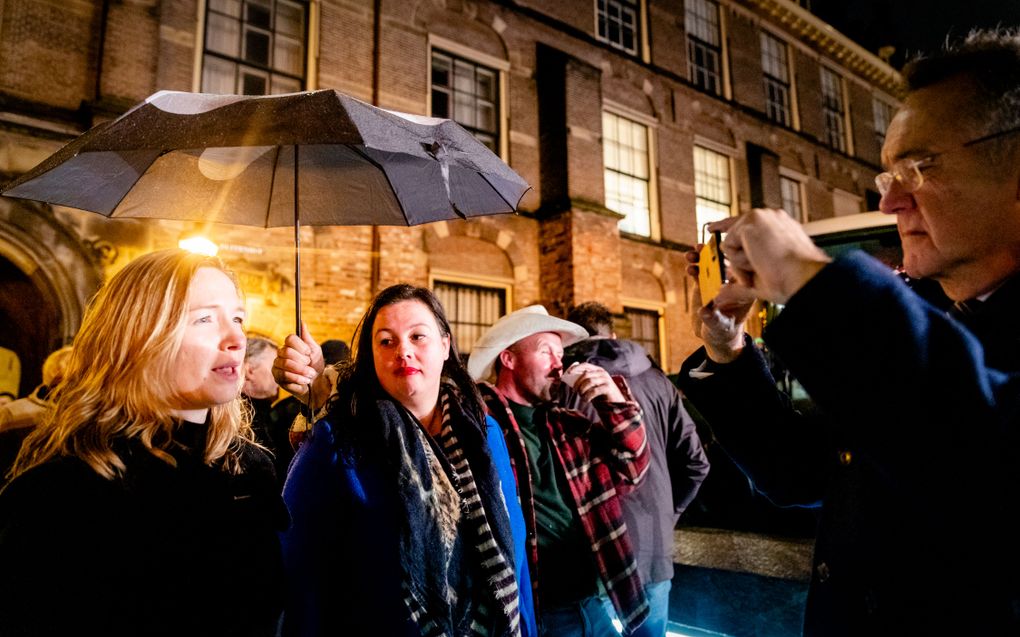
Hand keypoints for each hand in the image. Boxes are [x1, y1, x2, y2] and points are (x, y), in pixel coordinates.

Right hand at [272, 321, 322, 400]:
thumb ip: (307, 338)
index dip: (300, 346)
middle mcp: (281, 354)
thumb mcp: (315, 350)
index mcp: (290, 346)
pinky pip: (285, 375)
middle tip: (309, 364)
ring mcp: (277, 366)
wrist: (316, 384)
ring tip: (310, 374)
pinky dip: (299, 379)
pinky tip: (304, 381)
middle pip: (287, 351)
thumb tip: (302, 322)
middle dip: (302, 360)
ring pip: (286, 364)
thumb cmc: (315, 366)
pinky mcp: (277, 378)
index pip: (290, 339)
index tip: (308, 353)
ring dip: (302, 370)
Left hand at [568, 363, 625, 403]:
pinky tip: (586, 400)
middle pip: (585, 375)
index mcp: (598, 370)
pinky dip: (587, 396)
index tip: (568, 373)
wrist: (615, 403)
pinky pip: (594, 390)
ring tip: (582, 396)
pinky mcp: (608, 387)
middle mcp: (602, 373)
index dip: (576, 368)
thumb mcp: (592, 386)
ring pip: (589, 382)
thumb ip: (584, 381)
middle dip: (577, 383)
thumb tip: (569, 379)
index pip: (585, 365)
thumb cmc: (600, 395)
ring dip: (582, 390)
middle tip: (575, 391)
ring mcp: (606, 379)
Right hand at [685, 246, 755, 362]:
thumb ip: (713, 319)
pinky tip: (688, 266)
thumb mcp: (721, 326)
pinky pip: (699, 272)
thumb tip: (703, 312)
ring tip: (690, 256)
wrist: (715, 334)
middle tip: (701, 249)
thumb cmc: (725, 331)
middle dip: (712, 253)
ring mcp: (717, 282)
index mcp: (743, 290)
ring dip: (700, 257)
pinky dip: (693, 267)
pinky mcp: (705, 284)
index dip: (730, 258)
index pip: (739, 269)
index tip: (720, 255)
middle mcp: (731, 282)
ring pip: (709, 264)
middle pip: (723, 262)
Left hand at [710, 209, 830, 303]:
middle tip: (748, 261)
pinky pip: (728, 247)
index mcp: (778, 227)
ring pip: (730, 243)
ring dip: (741, 263)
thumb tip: (719, 295)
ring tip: (764, 266)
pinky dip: (739, 262)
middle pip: (733, 229)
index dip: (726, 226)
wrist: (804, 278)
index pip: (746, 223)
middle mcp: (770, 217)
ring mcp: (761, 217)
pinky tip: (758, 262)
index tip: (711, 227)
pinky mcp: (751, 221)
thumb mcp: (760, 281)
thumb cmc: (790, 282)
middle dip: (732, 250)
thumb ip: (738, 284)